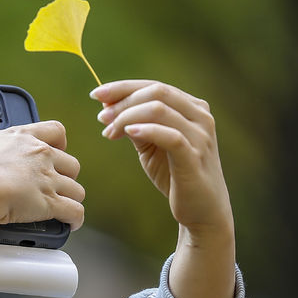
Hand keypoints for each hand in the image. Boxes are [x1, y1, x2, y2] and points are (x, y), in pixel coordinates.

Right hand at [0, 121, 84, 257]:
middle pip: (71, 163)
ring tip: (64, 205)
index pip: (55, 131)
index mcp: (21, 138)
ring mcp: (48, 179)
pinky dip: (75, 218)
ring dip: (71, 198)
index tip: (56, 149)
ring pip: (76, 189)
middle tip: (56, 184)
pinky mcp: (51, 202)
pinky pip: (74, 211)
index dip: (59, 142)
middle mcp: (41, 156)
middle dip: (66, 175)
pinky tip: (72, 222)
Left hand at [92, 80, 234, 297]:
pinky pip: (169, 135)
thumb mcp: (151, 146)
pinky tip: (126, 133)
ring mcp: (200, 136)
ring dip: (127, 116)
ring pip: (159, 109)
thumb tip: (107, 108)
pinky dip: (146, 130)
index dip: (123, 88)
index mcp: (192, 108)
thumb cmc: (175, 175)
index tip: (96, 95)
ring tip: (109, 131)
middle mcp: (200, 117)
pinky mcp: (195, 157)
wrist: (202, 211)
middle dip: (123, 101)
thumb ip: (136, 126)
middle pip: (156, 92)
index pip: (154, 86)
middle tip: (101, 118)